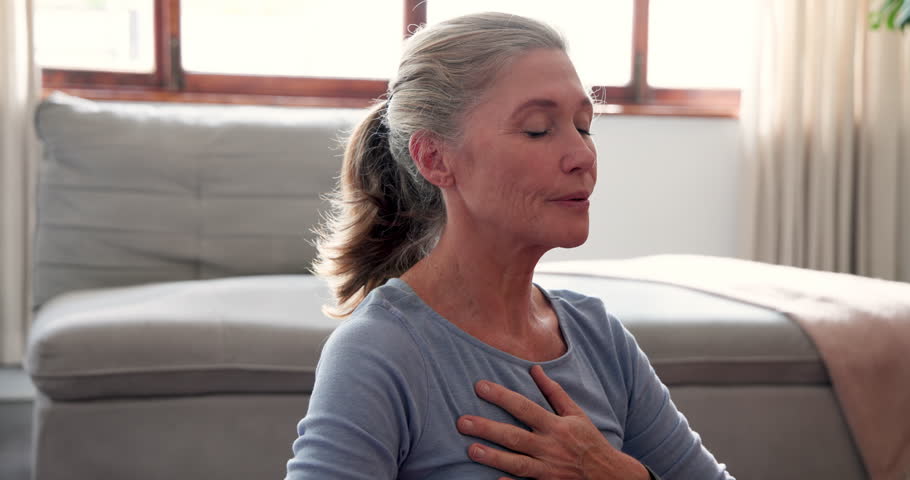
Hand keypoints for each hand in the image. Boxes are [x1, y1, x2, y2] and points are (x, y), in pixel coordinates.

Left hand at [457, 365, 648, 479]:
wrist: (611, 476)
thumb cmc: (590, 442)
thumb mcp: (576, 414)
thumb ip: (554, 392)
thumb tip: (535, 369)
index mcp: (556, 426)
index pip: (524, 407)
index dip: (502, 396)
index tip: (480, 386)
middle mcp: (551, 447)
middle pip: (515, 436)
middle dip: (488, 428)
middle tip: (462, 422)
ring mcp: (549, 470)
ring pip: (517, 463)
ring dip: (493, 457)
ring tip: (471, 450)